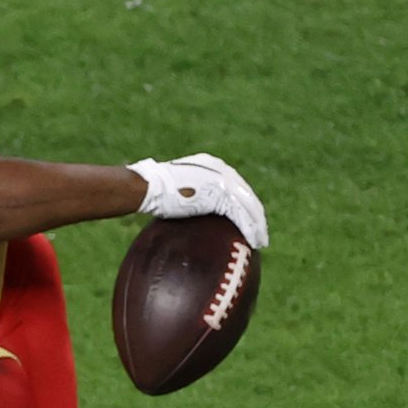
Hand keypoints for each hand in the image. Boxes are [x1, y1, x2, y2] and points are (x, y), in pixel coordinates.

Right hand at [126, 153, 268, 248]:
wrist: (147, 186)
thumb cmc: (150, 188)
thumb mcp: (174, 185)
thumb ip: (187, 192)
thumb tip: (184, 207)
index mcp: (212, 166)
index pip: (235, 186)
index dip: (243, 203)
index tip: (246, 218)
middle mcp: (222, 171)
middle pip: (246, 196)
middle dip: (255, 216)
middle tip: (259, 232)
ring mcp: (223, 182)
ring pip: (248, 207)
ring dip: (257, 226)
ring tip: (260, 241)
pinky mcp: (220, 196)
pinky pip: (241, 216)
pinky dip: (250, 230)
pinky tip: (255, 242)